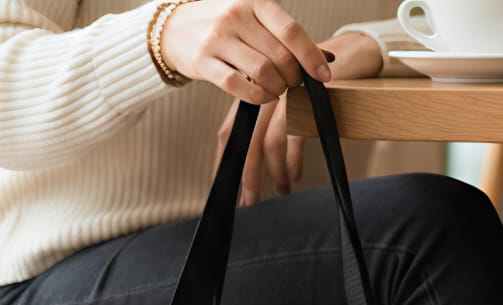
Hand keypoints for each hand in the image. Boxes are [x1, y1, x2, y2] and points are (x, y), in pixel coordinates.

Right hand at [161, 0, 330, 104]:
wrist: (177, 28)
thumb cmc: (225, 26)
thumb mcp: (255, 18)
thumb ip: (285, 36)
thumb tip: (326, 58)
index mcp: (255, 1)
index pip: (291, 31)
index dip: (311, 56)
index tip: (323, 74)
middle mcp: (236, 15)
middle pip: (279, 57)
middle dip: (293, 77)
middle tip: (293, 83)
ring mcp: (218, 39)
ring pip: (261, 73)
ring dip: (277, 89)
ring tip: (277, 90)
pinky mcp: (203, 62)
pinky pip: (238, 87)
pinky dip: (257, 97)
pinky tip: (262, 96)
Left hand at [216, 95, 301, 204]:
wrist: (337, 58)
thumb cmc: (305, 88)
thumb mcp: (278, 107)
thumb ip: (264, 132)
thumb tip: (251, 175)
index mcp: (250, 99)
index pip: (229, 135)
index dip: (226, 164)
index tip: (227, 190)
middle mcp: (262, 97)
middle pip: (247, 142)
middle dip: (247, 177)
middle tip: (249, 204)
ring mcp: (283, 97)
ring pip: (270, 142)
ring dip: (275, 173)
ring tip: (280, 190)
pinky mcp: (305, 101)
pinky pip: (295, 137)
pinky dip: (294, 160)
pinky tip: (294, 176)